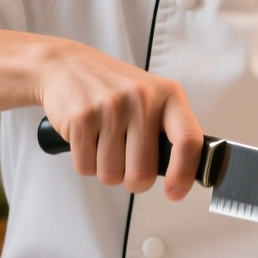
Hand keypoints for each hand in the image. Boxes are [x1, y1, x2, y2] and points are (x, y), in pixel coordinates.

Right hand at [37, 41, 202, 199]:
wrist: (68, 65)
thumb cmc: (116, 89)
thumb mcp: (154, 98)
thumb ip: (172, 130)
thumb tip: (189, 171)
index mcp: (169, 95)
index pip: (188, 141)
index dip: (184, 174)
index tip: (175, 192)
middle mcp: (141, 98)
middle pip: (143, 172)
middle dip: (134, 180)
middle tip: (128, 164)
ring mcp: (110, 107)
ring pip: (112, 175)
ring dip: (107, 171)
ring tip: (105, 144)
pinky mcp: (81, 117)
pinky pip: (86, 167)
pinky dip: (86, 162)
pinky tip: (88, 139)